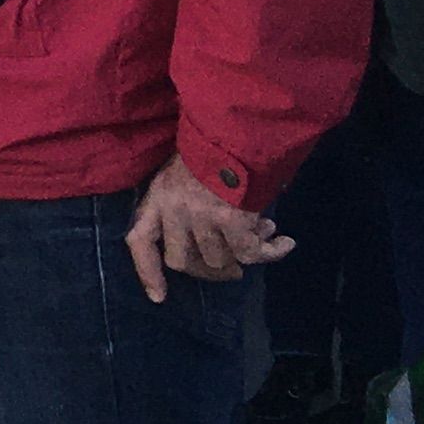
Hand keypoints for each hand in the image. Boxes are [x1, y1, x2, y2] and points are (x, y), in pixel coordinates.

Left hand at [124, 158, 288, 302]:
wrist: (236, 126)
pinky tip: (284, 242)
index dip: (147, 271)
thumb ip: (184, 201)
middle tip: (232, 268)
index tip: (159, 298)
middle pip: (183, 261)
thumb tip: (210, 238)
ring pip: (220, 260)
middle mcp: (174, 210)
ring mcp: (201, 217)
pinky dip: (270, 252)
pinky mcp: (231, 221)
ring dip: (243, 257)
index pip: (139, 240)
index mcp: (157, 195)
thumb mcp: (182, 169)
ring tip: (263, 234)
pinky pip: (251, 253)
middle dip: (208, 271)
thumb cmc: (212, 144)